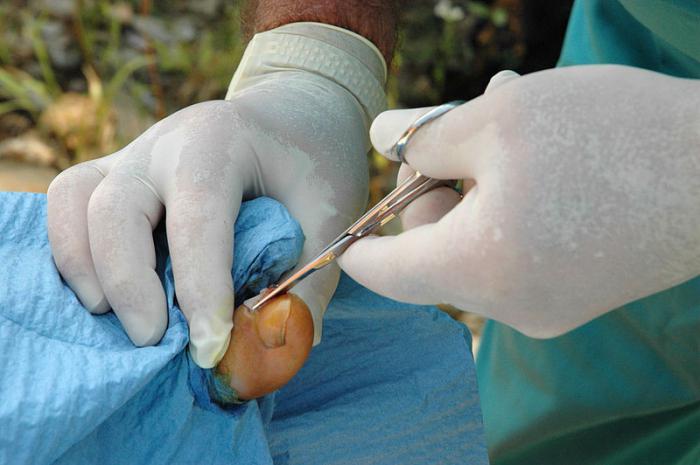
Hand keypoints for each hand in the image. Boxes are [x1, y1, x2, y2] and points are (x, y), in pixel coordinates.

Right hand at [46, 23, 383, 367]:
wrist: (290, 117)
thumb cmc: (313, 163)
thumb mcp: (330, 214)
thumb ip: (309, 279)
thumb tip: (280, 347)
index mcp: (220, 142)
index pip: (198, 217)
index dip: (200, 287)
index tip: (210, 349)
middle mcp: (163, 143)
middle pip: (115, 208)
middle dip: (128, 283)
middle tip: (154, 341)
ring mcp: (132, 154)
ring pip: (72, 200)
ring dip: (83, 267)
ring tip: (113, 318)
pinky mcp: (116, 173)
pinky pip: (66, 204)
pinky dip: (71, 252)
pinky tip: (102, 294)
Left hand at [339, 65, 699, 336]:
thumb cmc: (615, 136)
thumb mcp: (499, 118)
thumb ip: (424, 136)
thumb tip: (382, 140)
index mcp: (477, 269)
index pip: (385, 272)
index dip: (357, 243)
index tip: (342, 227)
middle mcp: (509, 306)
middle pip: (432, 248)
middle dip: (434, 183)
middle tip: (454, 126)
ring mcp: (548, 307)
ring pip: (476, 241)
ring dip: (477, 181)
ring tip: (505, 119)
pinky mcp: (577, 294)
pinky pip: (515, 252)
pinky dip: (510, 204)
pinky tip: (536, 154)